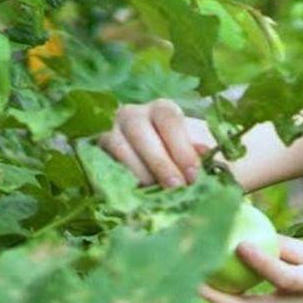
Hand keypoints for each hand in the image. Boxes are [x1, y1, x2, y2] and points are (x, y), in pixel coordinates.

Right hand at [95, 98, 214, 187]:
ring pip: (120, 147)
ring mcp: (110, 130)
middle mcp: (132, 114)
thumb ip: (195, 152)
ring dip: (139, 172)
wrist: (141, 156)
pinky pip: (105, 162)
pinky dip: (120, 179)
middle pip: (141, 132)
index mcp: (161, 109)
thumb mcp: (186, 149)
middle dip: (161, 163)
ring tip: (156, 192)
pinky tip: (135, 193)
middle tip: (176, 187)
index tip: (193, 175)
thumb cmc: (172, 153)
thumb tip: (206, 154)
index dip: (182, 148)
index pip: (169, 120)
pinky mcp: (96, 150)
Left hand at [196, 235, 302, 302]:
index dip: (260, 262)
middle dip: (217, 297)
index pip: (282, 277)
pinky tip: (211, 283)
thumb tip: (253, 231)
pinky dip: (228, 300)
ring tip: (192, 274)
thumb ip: (290, 249)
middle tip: (191, 276)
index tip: (240, 245)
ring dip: (216, 298)